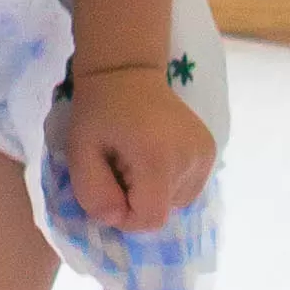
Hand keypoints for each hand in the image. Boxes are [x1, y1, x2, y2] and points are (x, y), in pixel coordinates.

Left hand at [59, 63, 214, 235]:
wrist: (127, 71)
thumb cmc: (98, 111)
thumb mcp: (80, 153)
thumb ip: (92, 193)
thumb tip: (117, 219)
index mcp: (158, 158)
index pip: (150, 219)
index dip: (125, 215)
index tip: (109, 187)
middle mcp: (191, 158)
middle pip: (163, 211)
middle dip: (136, 200)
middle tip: (120, 167)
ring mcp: (205, 154)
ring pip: (176, 203)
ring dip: (152, 193)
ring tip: (136, 160)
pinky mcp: (210, 151)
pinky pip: (187, 188)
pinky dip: (168, 183)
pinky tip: (153, 158)